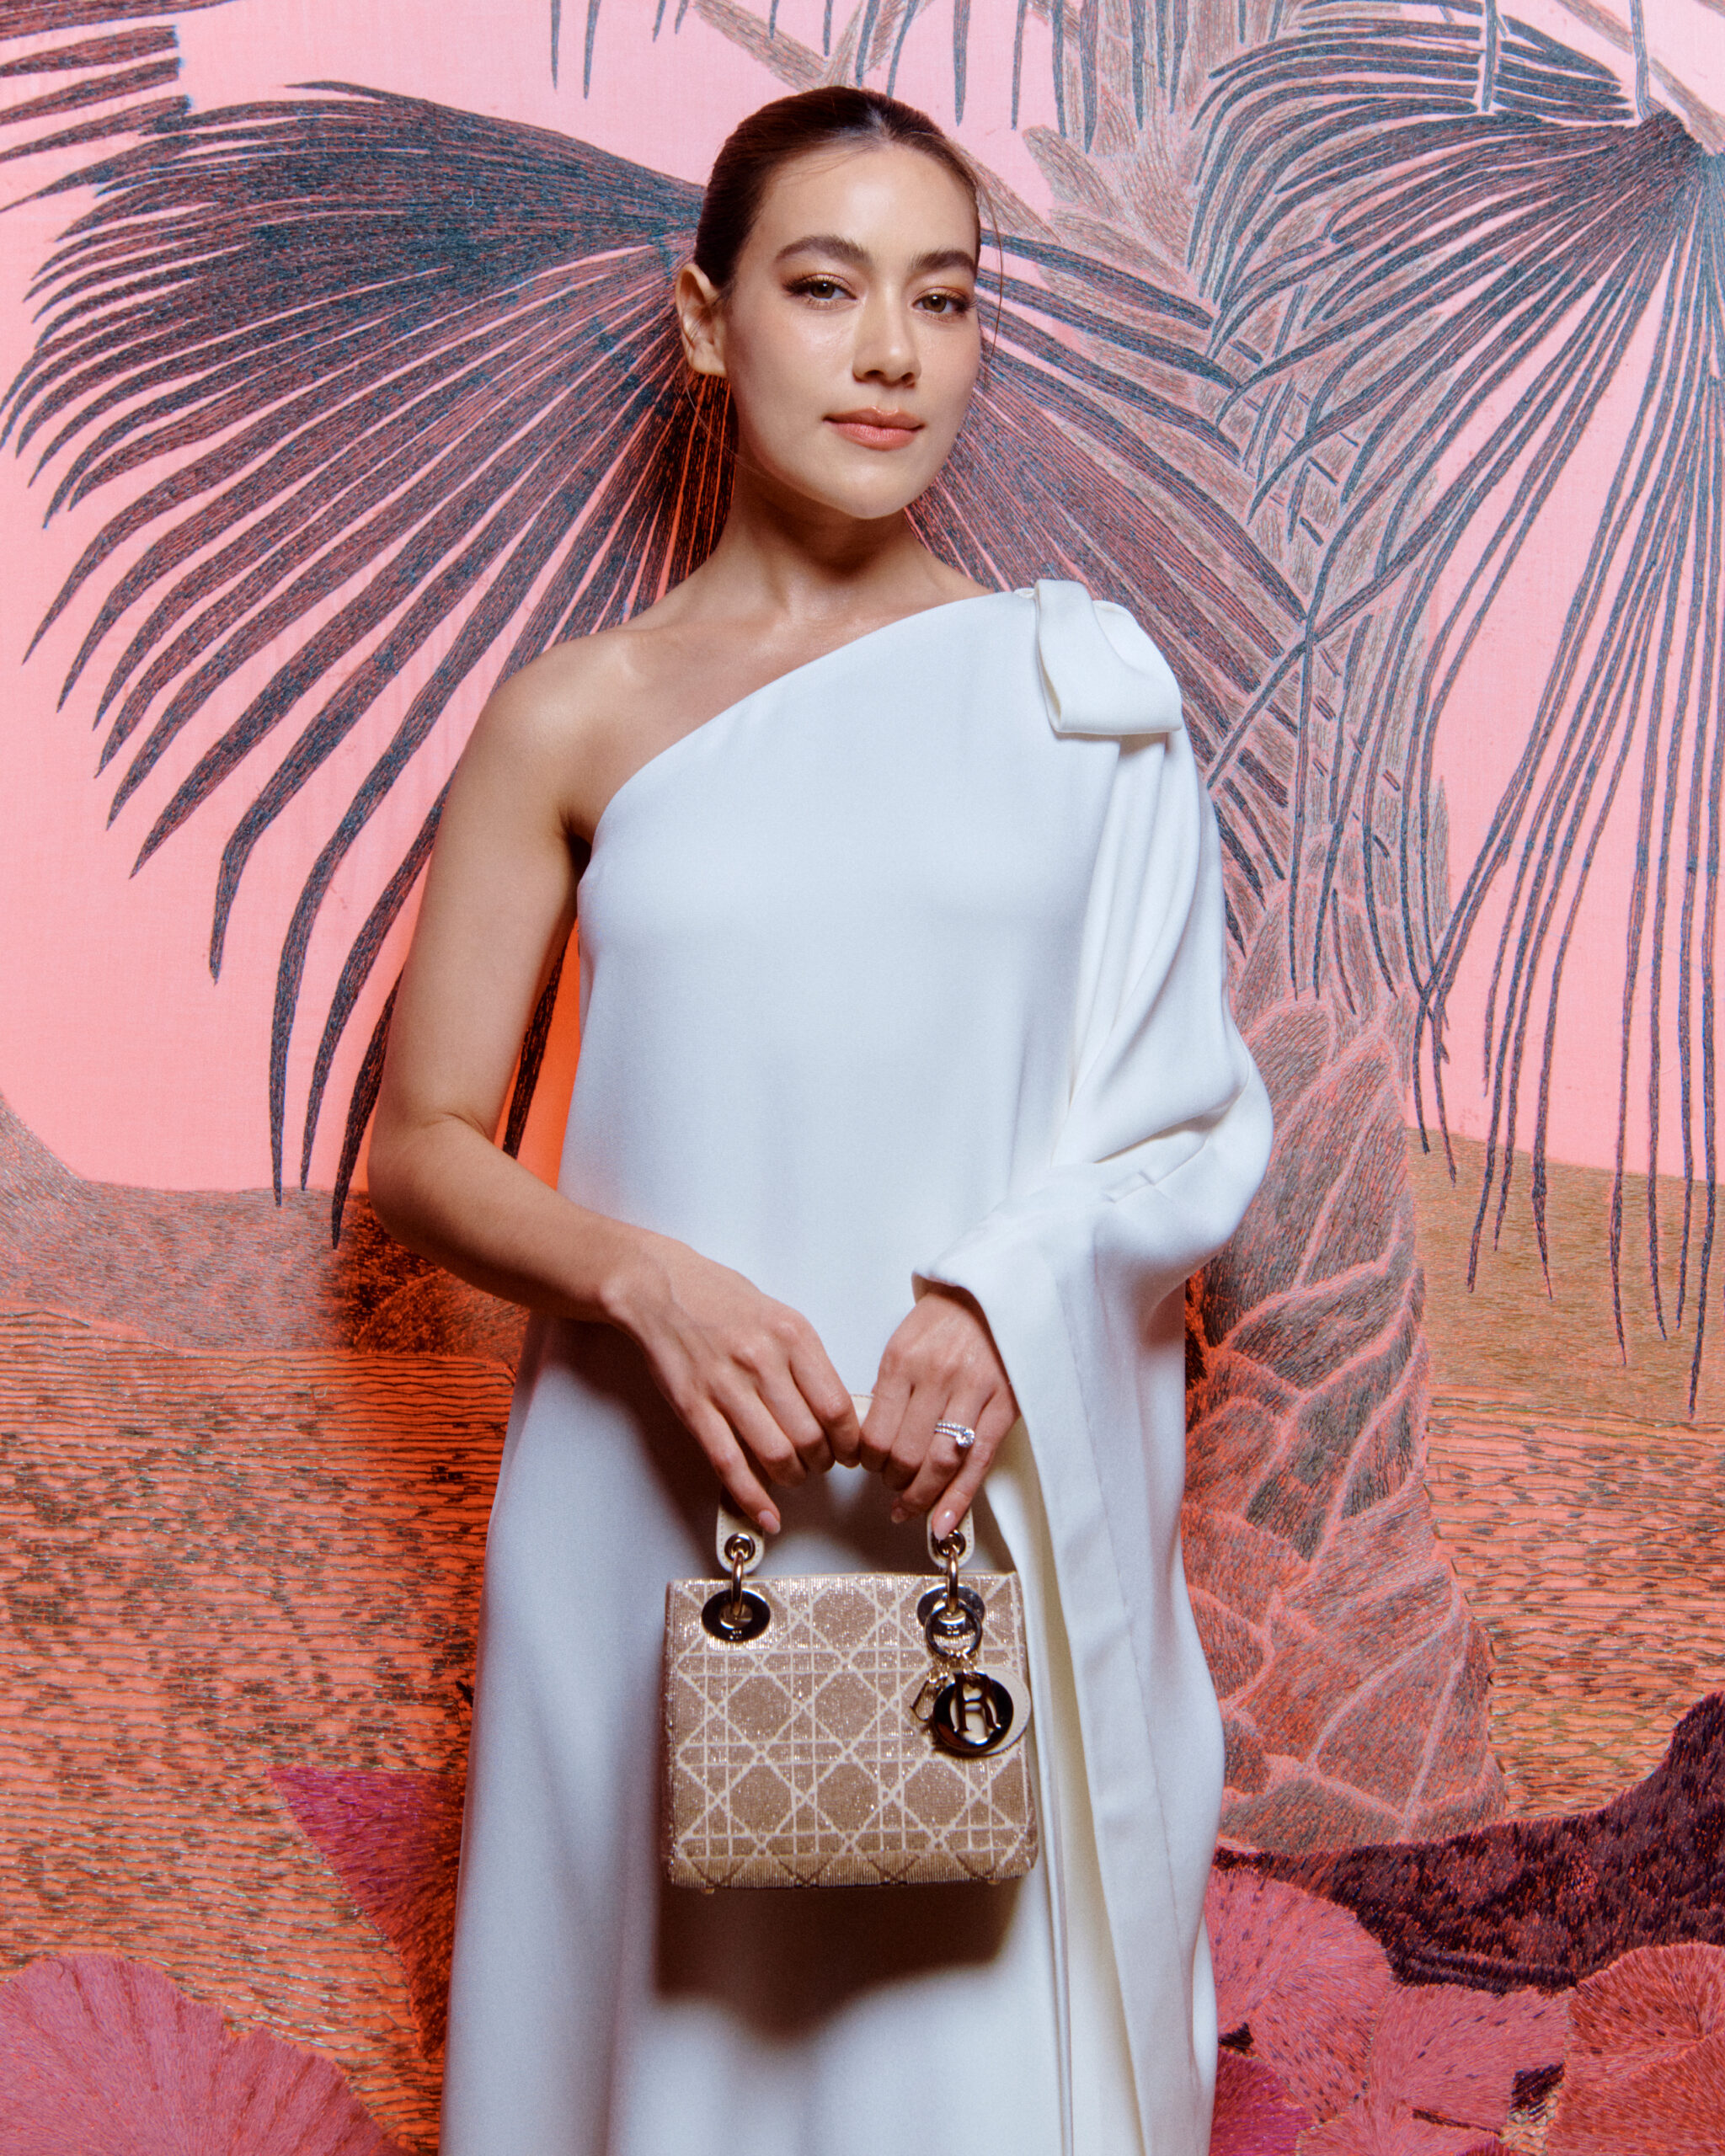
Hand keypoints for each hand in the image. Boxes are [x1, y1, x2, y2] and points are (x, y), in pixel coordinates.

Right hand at [610, 1233, 860, 1533]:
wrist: (659, 1287)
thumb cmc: (721, 1299)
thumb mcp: (780, 1316)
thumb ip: (808, 1360)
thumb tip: (837, 1410)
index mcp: (792, 1336)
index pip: (836, 1406)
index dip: (849, 1441)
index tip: (851, 1451)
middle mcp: (762, 1361)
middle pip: (810, 1436)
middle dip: (823, 1462)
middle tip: (823, 1463)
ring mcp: (725, 1386)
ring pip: (775, 1454)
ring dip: (793, 1477)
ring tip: (795, 1474)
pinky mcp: (694, 1407)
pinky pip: (729, 1464)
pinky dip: (752, 1497)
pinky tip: (766, 1514)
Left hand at [859, 1286, 1018, 1538]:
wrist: (993, 1292)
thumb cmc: (946, 1319)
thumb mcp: (903, 1342)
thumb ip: (890, 1390)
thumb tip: (874, 1440)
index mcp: (903, 1361)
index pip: (876, 1433)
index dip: (868, 1461)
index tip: (868, 1466)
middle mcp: (938, 1377)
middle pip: (906, 1453)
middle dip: (894, 1480)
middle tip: (891, 1483)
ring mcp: (974, 1392)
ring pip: (942, 1462)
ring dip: (922, 1494)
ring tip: (910, 1503)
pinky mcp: (1004, 1405)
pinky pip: (979, 1462)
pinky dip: (958, 1499)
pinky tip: (941, 1522)